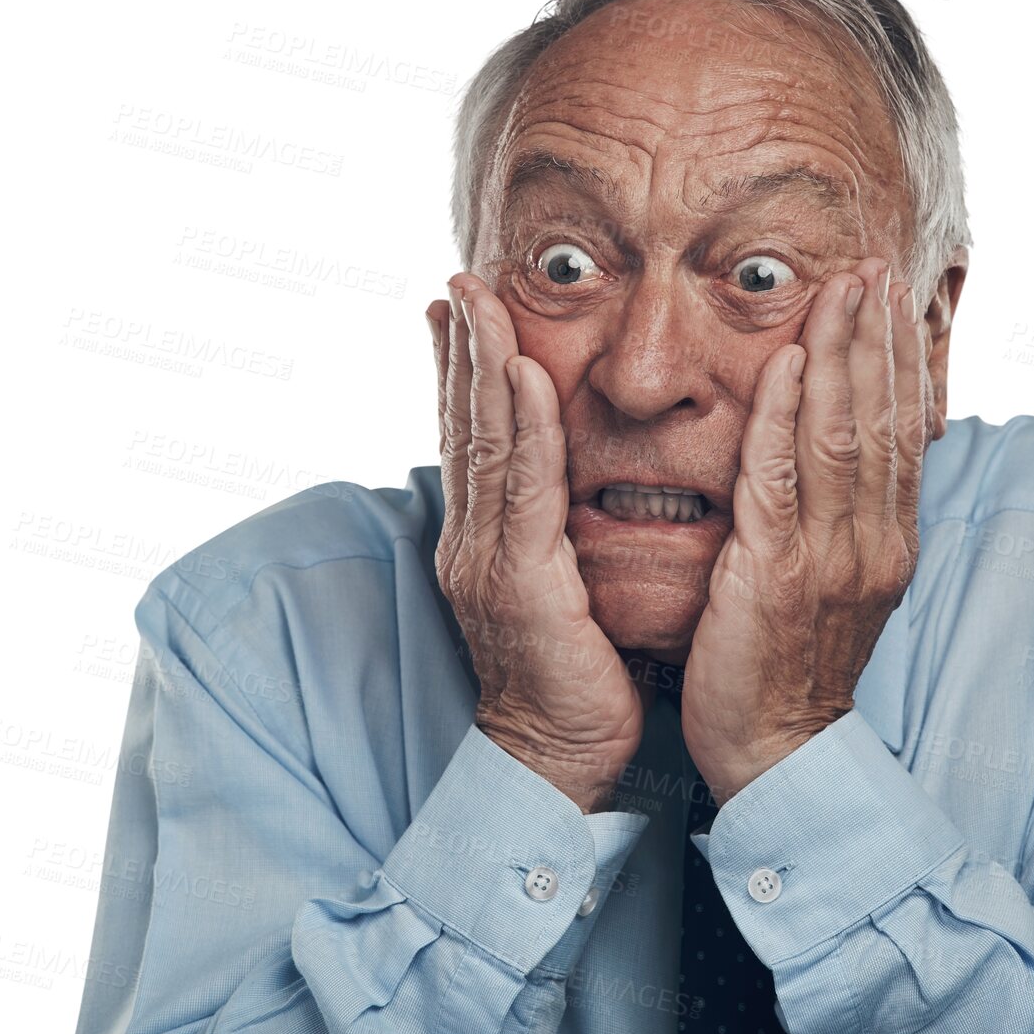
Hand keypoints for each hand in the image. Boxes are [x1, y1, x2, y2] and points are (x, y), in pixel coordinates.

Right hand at [427, 274, 642, 812]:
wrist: (558, 755)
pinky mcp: (519, 579)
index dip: (463, 370)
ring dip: (479, 361)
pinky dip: (522, 424)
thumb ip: (552, 534)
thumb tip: (565, 490)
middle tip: (460, 278)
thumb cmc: (572, 676)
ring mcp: (488, 557)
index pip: (474, 438)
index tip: (460, 308)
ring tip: (476, 297)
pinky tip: (522, 372)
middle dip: (460, 346)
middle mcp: (475, 538)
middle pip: (466, 424)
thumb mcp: (558, 588)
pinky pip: (523, 487)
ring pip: (485, 440)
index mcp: (487, 539)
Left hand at [681, 256, 931, 803]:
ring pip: (843, 436)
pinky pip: (782, 478)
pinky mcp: (776, 575)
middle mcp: (873, 544)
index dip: (900, 364)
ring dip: (843, 355)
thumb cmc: (792, 668)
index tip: (894, 302)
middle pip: (882, 420)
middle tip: (874, 267)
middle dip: (878, 338)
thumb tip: (846, 467)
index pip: (903, 435)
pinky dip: (786, 414)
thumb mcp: (836, 588)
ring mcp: (831, 560)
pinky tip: (789, 362)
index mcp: (888, 544)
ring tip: (844, 288)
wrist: (777, 756)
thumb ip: (844, 524)